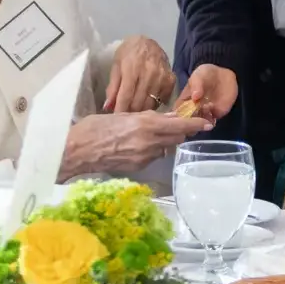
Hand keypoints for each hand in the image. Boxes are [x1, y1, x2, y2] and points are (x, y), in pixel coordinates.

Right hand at [61, 111, 210, 178]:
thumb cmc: (94, 127)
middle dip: (181, 131)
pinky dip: (152, 149)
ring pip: (165, 147)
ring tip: (151, 133)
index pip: (179, 125)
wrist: (76, 152)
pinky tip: (139, 145)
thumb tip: (167, 117)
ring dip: (165, 140)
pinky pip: (152, 156)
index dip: (196, 124)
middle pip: (177, 137)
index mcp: (146, 125)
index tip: (208, 123)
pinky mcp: (137, 167)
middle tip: (182, 124)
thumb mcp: (123, 116)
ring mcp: (144, 157)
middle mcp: (149, 142)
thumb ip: (146, 117)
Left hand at [103, 35, 175, 112]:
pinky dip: (154, 105)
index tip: (115, 119)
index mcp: (132, 68)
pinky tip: (146, 103)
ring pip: (151, 104)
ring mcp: (162, 77)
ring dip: (141, 111)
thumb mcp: (116, 65)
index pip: (126, 96)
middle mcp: (149, 73)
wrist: (148, 43)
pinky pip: (162, 100)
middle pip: (139, 103)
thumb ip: (113, 87)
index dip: (120, 110)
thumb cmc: (129, 53)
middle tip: (124, 117)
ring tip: (134, 113)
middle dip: (130, 113)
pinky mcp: (171, 81)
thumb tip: (107, 107)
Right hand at [175, 64, 237, 119]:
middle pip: (186, 123)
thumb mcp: (199, 75)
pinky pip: (210, 123)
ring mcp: (203, 114)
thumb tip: (194, 97)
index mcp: (183, 101)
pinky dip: (210, 120)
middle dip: (189, 122)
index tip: (180, 116)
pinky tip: (212, 109)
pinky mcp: (214, 115)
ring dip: (200, 120)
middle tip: (195, 111)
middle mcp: (192, 110)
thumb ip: (196, 84)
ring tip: (206, 106)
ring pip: (197, 125)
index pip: (176, 113)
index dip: (176, 117)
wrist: (224, 76)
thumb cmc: (207, 74)